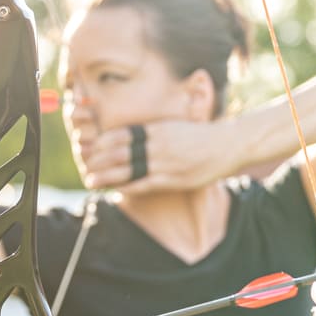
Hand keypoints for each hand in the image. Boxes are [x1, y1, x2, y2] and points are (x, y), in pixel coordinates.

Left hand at [71, 111, 234, 193]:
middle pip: (120, 152)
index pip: (122, 134)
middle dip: (99, 161)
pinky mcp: (174, 180)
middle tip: (86, 166)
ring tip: (91, 180)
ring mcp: (166, 163)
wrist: (229, 145)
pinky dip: (127, 186)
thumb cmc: (199, 136)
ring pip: (129, 170)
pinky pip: (145, 184)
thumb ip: (152, 131)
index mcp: (158, 129)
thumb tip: (128, 136)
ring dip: (107, 176)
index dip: (103, 143)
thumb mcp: (174, 126)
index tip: (92, 148)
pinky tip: (114, 188)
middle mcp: (159, 144)